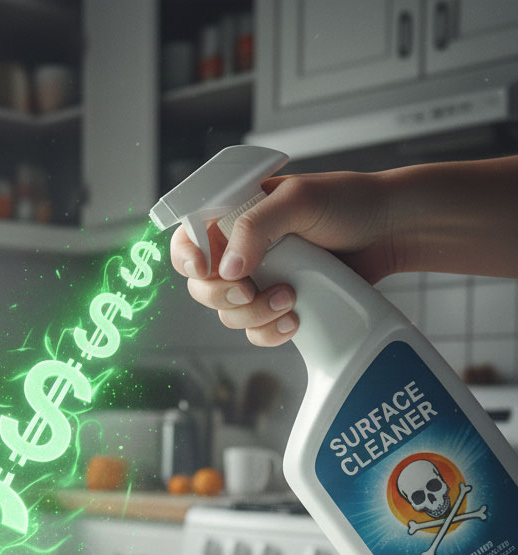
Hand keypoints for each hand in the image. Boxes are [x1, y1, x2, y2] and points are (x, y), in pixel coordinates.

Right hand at [170, 171, 398, 345]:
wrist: (390, 231)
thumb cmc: (348, 202)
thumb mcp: (299, 199)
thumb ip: (257, 227)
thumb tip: (229, 267)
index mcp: (234, 217)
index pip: (187, 240)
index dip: (187, 259)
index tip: (207, 269)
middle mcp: (240, 251)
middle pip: (202, 287)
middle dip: (224, 295)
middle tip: (251, 289)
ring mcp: (259, 281)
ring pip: (228, 315)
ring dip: (254, 314)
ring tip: (289, 297)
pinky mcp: (278, 306)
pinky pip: (255, 332)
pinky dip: (270, 332)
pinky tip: (294, 318)